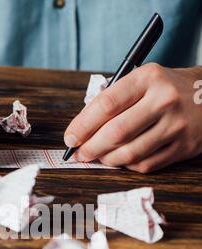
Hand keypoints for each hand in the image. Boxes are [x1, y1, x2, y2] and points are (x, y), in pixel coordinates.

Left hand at [64, 63, 201, 172]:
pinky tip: (121, 159)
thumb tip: (82, 130)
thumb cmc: (166, 89)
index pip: (106, 104)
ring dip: (107, 160)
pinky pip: (145, 165)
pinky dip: (127, 165)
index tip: (70, 139)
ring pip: (130, 153)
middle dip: (91, 148)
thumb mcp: (143, 81)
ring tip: (98, 157)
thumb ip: (115, 100)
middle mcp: (164, 100)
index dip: (82, 125)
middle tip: (79, 154)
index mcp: (148, 78)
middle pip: (116, 133)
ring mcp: (176, 126)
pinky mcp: (183, 147)